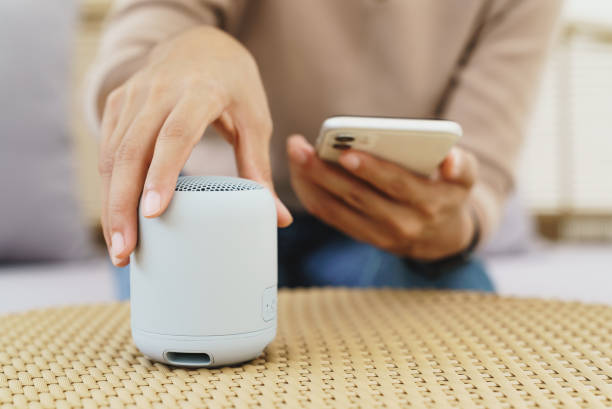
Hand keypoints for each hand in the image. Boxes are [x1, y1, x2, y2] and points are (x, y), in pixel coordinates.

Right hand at [98, 26, 291, 265]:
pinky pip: (107, 149)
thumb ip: (260, 167)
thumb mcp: (254, 119)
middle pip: (132, 150)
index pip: (176, 134)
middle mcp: (159, 91)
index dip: (163, 173)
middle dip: (124, 205)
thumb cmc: (233, 84)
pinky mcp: (118, 104)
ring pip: (112, 154)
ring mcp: (133, 96)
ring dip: (111, 204)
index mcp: (200, 92)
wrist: (199, 43)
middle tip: (126, 252)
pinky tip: (115, 219)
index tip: (153, 213)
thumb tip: (280, 220)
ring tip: (120, 249)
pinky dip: (108, 187)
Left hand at [287, 135, 477, 260]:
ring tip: (295, 156)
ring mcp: (379, 235)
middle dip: (326, 172)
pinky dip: (313, 196)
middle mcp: (402, 223)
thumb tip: (450, 161)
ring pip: (338, 209)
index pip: (396, 184)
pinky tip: (299, 174)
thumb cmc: (448, 192)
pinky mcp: (362, 236)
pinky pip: (332, 218)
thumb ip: (463, 165)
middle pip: (358, 196)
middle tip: (300, 148)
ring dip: (311, 183)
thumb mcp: (465, 178)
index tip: (345, 153)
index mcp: (429, 203)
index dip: (371, 170)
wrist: (441, 238)